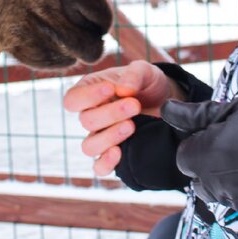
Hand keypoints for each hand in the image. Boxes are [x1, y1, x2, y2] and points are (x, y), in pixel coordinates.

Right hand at [62, 61, 179, 176]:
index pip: (72, 99)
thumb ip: (134, 74)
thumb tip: (124, 89)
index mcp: (90, 92)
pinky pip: (99, 167)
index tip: (111, 88)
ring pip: (89, 146)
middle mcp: (91, 115)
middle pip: (86, 121)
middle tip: (135, 105)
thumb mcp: (145, 71)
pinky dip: (106, 163)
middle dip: (111, 113)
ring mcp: (101, 137)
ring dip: (110, 137)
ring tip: (132, 126)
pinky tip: (119, 152)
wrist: (165, 101)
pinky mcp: (114, 154)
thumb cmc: (148, 83)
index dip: (88, 96)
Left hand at [161, 93, 237, 230]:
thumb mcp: (235, 108)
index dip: (201, 144)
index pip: (185, 157)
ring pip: (228, 195)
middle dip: (214, 167)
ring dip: (237, 182)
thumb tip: (166, 111)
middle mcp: (218, 186)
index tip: (222, 134)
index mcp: (204, 157)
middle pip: (202, 181)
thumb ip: (196, 115)